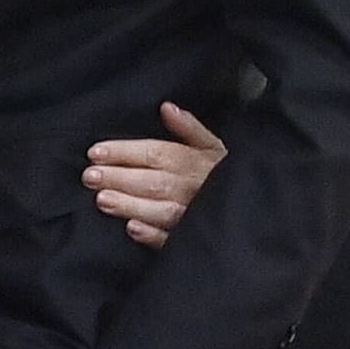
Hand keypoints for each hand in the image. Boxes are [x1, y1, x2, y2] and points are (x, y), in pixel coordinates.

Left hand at [85, 101, 226, 247]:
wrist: (260, 209)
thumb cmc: (224, 174)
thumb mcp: (213, 146)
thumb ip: (190, 128)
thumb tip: (167, 107)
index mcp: (194, 162)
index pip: (155, 153)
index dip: (124, 152)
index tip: (94, 152)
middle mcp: (193, 188)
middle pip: (152, 181)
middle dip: (120, 178)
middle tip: (89, 177)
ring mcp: (193, 216)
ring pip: (160, 210)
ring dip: (131, 205)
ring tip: (102, 200)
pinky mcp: (193, 241)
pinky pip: (175, 240)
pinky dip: (154, 235)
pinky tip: (132, 229)